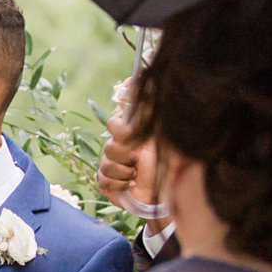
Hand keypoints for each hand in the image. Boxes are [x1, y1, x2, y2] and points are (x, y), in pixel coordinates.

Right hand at [98, 87, 160, 212]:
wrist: (169, 194)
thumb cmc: (168, 163)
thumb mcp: (161, 131)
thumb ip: (147, 105)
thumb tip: (133, 77)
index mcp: (131, 132)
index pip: (116, 122)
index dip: (123, 130)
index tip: (132, 135)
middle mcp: (119, 146)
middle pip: (110, 144)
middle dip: (125, 153)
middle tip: (139, 158)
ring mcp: (111, 164)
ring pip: (105, 163)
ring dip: (124, 171)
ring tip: (137, 175)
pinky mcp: (106, 183)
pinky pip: (102, 180)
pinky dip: (118, 185)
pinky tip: (129, 185)